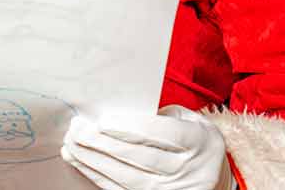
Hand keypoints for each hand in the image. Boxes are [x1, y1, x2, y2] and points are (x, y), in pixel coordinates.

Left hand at [61, 105, 230, 189]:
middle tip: (78, 129)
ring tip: (72, 144)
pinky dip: (96, 175)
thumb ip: (160, 113)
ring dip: (93, 160)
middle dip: (102, 142)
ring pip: (126, 176)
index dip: (130, 127)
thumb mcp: (189, 120)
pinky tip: (80, 161)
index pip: (162, 134)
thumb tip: (116, 109)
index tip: (103, 121)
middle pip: (139, 156)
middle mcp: (188, 170)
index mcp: (198, 142)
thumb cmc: (193, 140)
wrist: (212, 176)